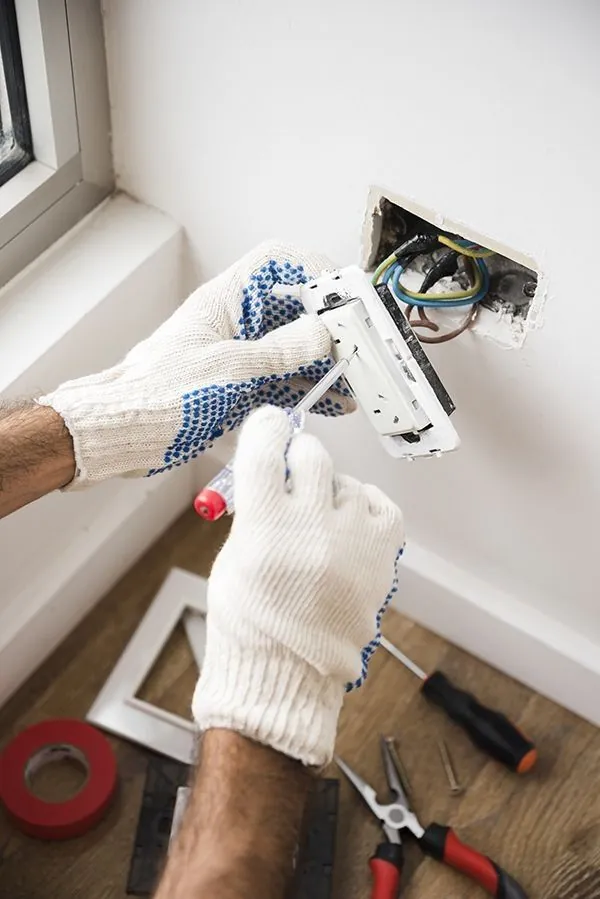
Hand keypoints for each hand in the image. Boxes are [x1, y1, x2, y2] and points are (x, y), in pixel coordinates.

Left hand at [38, 242, 353, 485]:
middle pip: (292, 311)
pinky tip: (331, 401)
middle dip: (328, 328)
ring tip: (351, 381)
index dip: (314, 271)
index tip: (344, 296)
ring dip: (324, 363)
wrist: (122, 433)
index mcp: (225, 301)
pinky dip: (308, 389)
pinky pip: (281, 381)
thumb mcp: (232, 369)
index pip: (277, 265)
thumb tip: (322, 334)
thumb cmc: (157, 395)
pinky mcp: (235, 387)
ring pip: (291, 349)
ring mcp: (236, 356)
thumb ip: (282, 351)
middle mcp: (233, 324)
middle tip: (356, 348)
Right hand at [192, 406, 404, 766]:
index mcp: (264, 529)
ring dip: (330, 493)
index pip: (265, 449)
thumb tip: (271, 469)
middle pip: (311, 454)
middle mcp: (311, 529)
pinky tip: (350, 524)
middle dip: (299, 458)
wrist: (291, 671)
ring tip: (321, 524)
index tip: (269, 427)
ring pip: (345, 481)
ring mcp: (352, 541)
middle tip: (294, 477)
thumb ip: (254, 511)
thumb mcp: (234, 559)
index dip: (265, 429)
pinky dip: (364, 507)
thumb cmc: (253, 619)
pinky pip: (379, 504)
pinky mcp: (381, 555)